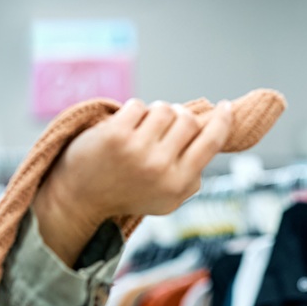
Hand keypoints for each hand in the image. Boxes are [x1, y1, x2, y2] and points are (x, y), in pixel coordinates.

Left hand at [33, 99, 232, 265]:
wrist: (80, 197)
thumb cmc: (127, 194)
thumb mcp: (167, 199)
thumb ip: (193, 177)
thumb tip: (212, 141)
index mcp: (178, 184)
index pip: (211, 143)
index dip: (222, 121)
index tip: (226, 108)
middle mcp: (160, 167)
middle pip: (188, 121)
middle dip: (180, 117)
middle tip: (169, 124)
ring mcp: (137, 150)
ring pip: (164, 109)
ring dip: (157, 113)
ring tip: (144, 127)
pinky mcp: (115, 135)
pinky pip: (138, 106)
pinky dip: (134, 112)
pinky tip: (125, 127)